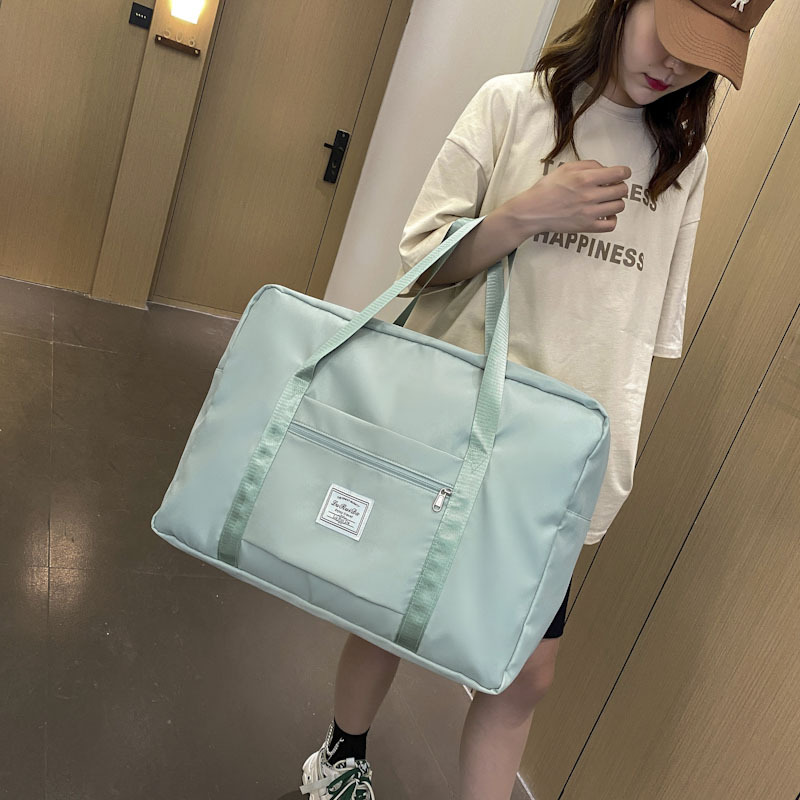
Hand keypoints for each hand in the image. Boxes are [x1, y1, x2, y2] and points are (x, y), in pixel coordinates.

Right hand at [504, 161, 631, 236]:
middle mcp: (590, 195)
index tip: (622, 174)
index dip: (624, 172)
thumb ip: (589, 164)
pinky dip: (612, 219)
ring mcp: (590, 213)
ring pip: (619, 206)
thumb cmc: (547, 188)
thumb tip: (606, 169)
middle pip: (622, 190)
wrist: (533, 211)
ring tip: (607, 201)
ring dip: (616, 202)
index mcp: (586, 178)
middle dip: (620, 187)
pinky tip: (605, 215)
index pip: (619, 173)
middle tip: (611, 188)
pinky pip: (611, 225)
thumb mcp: (566, 168)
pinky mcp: (587, 227)